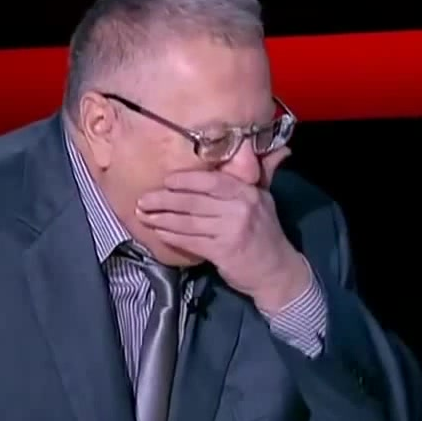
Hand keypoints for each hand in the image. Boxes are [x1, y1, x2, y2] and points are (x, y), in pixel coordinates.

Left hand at [136, 150, 310, 313]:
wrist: (278, 271)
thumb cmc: (265, 234)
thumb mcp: (265, 201)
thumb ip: (261, 174)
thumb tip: (278, 148)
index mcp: (247, 192)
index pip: (212, 181)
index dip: (186, 180)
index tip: (165, 180)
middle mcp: (240, 208)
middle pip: (194, 201)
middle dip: (164, 200)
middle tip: (143, 200)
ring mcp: (231, 230)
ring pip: (188, 221)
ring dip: (162, 219)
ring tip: (144, 216)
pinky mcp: (223, 252)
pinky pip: (191, 241)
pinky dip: (172, 236)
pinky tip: (159, 233)